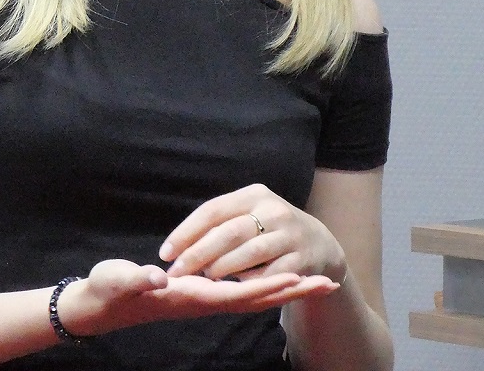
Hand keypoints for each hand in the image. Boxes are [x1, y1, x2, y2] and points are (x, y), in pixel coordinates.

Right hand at [57, 258, 337, 337]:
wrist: (103, 303)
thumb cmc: (110, 289)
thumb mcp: (118, 281)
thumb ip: (137, 279)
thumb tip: (159, 278)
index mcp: (189, 295)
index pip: (236, 293)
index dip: (266, 286)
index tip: (296, 279)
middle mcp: (204, 300)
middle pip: (257, 300)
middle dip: (292, 292)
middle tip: (328, 284)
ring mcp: (205, 298)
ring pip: (255, 296)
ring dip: (288, 290)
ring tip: (319, 283)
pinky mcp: (203, 291)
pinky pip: (243, 291)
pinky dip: (268, 286)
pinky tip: (285, 279)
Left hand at [158, 183, 345, 282]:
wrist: (318, 242)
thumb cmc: (268, 229)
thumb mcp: (248, 214)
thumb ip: (219, 224)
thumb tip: (177, 247)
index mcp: (253, 194)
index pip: (213, 210)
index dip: (186, 231)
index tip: (165, 252)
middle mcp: (273, 210)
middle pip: (229, 232)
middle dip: (198, 254)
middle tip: (176, 272)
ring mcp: (290, 234)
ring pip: (250, 253)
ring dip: (223, 268)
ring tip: (203, 279)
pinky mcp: (302, 259)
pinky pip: (270, 274)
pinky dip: (250, 282)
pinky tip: (234, 288)